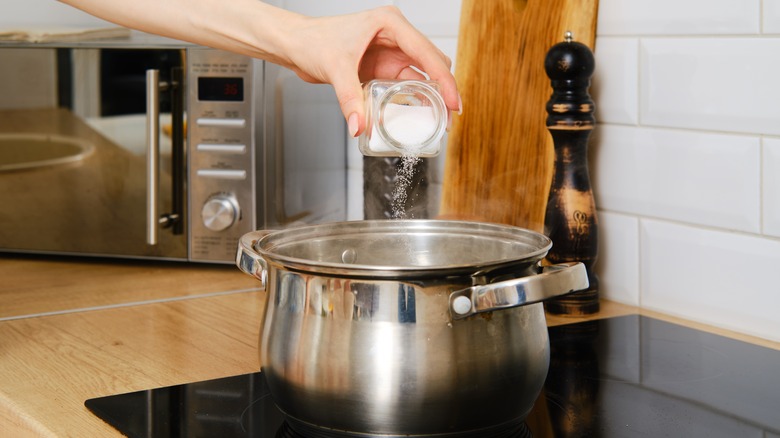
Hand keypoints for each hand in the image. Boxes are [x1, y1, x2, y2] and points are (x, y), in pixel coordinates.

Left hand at [279, 6, 460, 136]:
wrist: (295, 45)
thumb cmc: (313, 40)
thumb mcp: (335, 69)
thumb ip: (349, 99)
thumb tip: (360, 126)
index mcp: (390, 24)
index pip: (427, 53)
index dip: (445, 80)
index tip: (454, 102)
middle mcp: (395, 36)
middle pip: (433, 63)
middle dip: (444, 91)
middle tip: (448, 118)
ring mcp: (391, 52)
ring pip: (423, 76)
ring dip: (431, 97)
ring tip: (439, 122)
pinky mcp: (383, 68)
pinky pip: (406, 86)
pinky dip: (414, 100)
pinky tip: (419, 116)